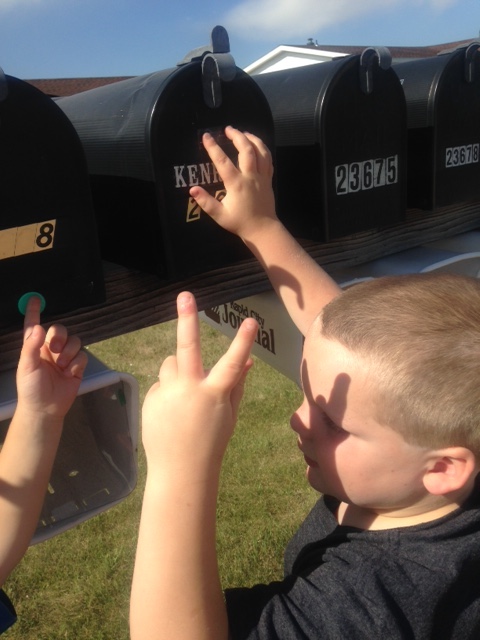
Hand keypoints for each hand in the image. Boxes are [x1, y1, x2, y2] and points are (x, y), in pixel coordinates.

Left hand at [16, 296, 87, 419]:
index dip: (34, 312)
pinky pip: (82, 355)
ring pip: (74, 341)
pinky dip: (77, 363)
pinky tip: (70, 373)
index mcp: (34, 347)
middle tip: (54, 349)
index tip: (35, 299)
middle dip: (59, 336)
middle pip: (59, 330)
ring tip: (62, 366)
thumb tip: (38, 327)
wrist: (46, 409)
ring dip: (69, 352)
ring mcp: (64, 358)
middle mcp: (50, 349)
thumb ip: (31, 346)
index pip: (34, 325)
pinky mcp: (77, 367)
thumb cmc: (30, 388)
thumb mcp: (26, 367)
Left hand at [142, 291, 257, 476]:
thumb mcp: (229, 415)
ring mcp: (167, 394)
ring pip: (170, 364)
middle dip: (187, 319)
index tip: (252, 321)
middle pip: (187, 348)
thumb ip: (236, 385)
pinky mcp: (150, 400)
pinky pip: (160, 384)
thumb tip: (246, 361)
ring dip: (177, 371)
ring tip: (183, 396)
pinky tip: (171, 414)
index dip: (243, 342)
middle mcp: (189, 390)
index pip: (232, 364)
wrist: (180, 471)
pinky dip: (167, 392)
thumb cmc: (211, 443)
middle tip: (185, 295)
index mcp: (213, 395)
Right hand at [189, 126, 276, 241]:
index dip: (213, 147)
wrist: (263, 230)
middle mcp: (250, 176)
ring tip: (243, 132)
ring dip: (253, 138)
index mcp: (236, 184)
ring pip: (261, 151)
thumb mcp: (219, 215)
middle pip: (246, 149)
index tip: (206, 136)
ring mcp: (262, 177)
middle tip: (228, 128)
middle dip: (237, 136)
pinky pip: (268, 160)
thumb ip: (206, 202)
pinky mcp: (269, 180)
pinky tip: (257, 146)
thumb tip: (192, 190)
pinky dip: (263, 149)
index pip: (223, 161)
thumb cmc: (240, 223)